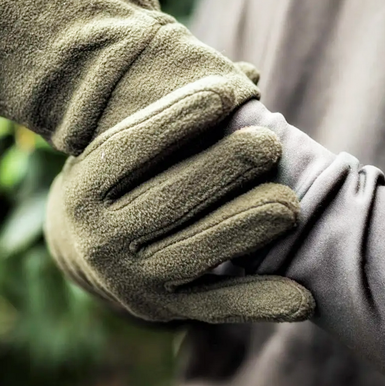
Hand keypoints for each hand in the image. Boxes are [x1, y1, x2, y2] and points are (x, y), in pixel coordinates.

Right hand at [45, 77, 314, 322]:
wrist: (79, 252)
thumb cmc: (116, 182)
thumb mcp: (120, 146)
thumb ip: (173, 113)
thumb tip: (250, 75)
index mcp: (83, 188)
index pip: (129, 147)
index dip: (176, 119)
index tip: (227, 94)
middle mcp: (98, 238)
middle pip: (167, 200)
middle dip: (222, 169)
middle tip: (270, 143)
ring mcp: (129, 281)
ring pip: (194, 253)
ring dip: (245, 227)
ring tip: (290, 204)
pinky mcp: (162, 311)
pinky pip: (215, 307)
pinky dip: (260, 303)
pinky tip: (304, 298)